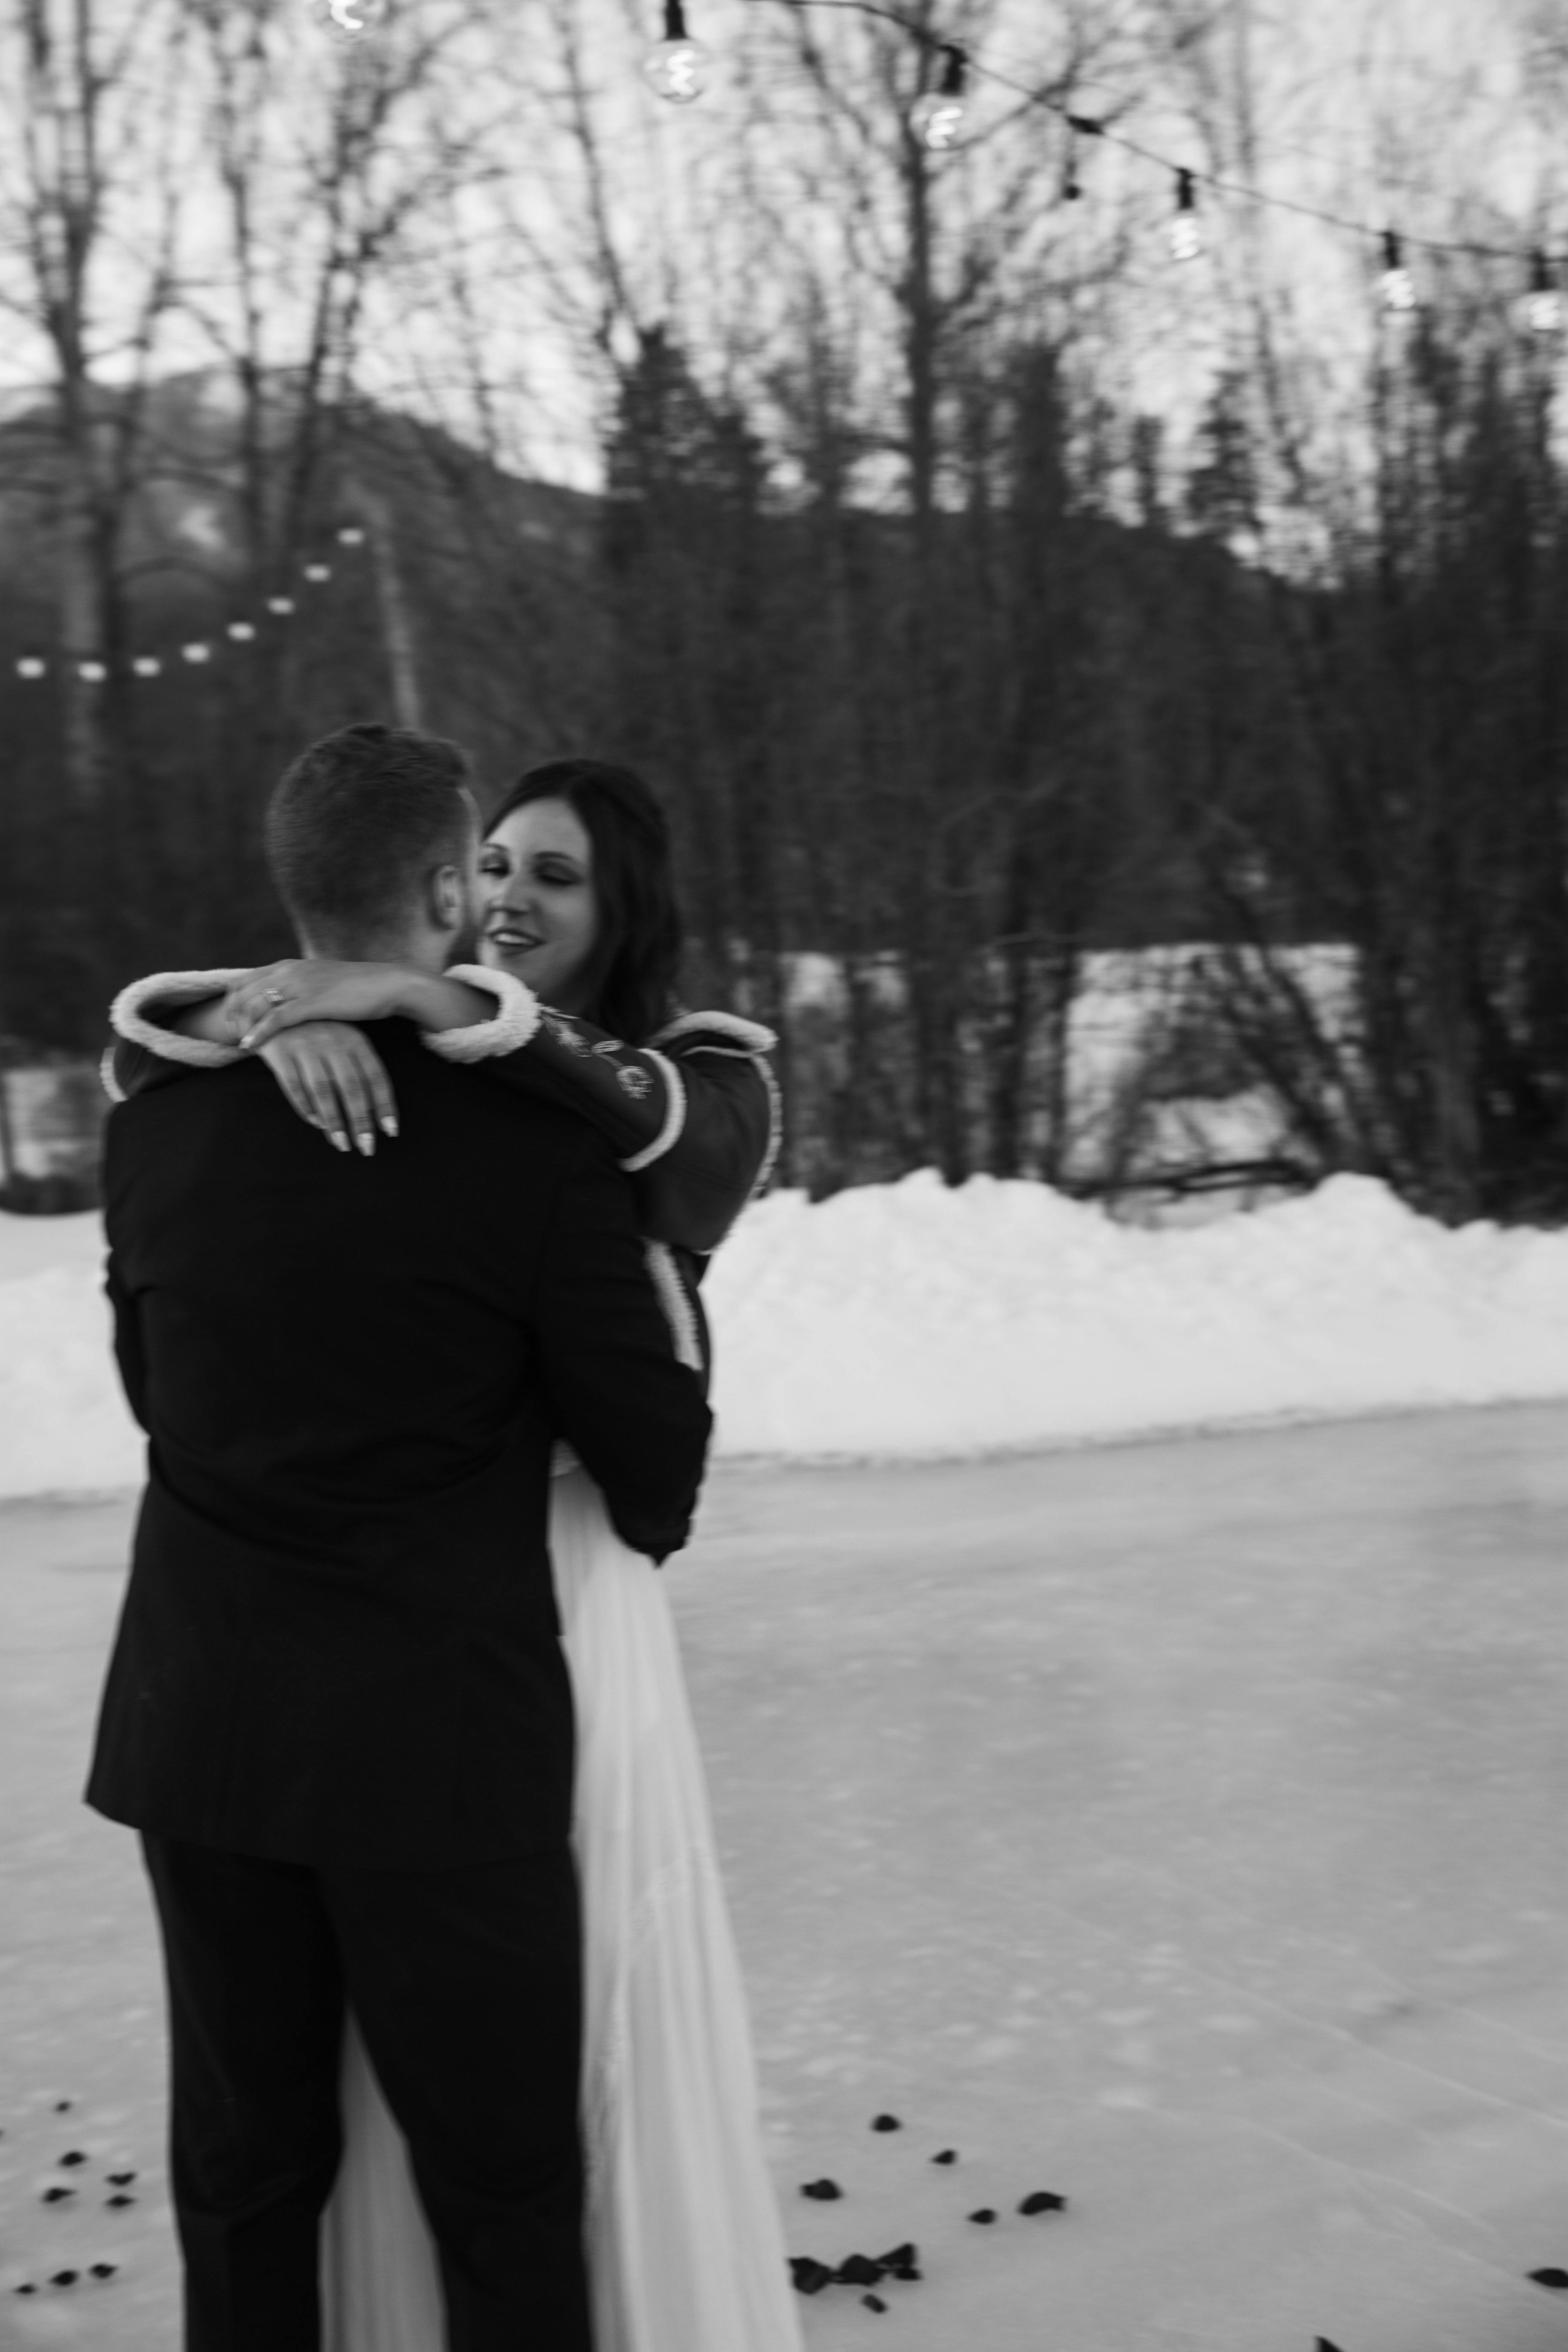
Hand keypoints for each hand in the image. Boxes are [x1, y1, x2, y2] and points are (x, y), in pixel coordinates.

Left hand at [224, 959, 415, 1048]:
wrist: (387, 984)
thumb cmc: (357, 987)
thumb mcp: (320, 982)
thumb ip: (299, 988)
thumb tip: (286, 1001)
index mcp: (289, 965)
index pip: (244, 980)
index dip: (231, 1001)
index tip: (231, 1021)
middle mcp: (289, 971)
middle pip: (242, 992)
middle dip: (230, 1014)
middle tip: (228, 1035)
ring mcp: (300, 985)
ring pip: (254, 1004)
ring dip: (240, 1025)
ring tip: (236, 1042)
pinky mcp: (312, 1002)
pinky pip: (275, 1018)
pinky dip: (258, 1032)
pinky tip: (250, 1046)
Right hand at [257, 1023, 398, 1154]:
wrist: (275, 1010)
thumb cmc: (319, 1033)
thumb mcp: (345, 1042)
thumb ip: (360, 1071)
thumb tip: (377, 1114)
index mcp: (355, 1041)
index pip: (375, 1077)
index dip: (384, 1105)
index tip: (391, 1131)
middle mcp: (333, 1043)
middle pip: (351, 1088)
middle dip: (361, 1121)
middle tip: (367, 1148)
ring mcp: (306, 1047)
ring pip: (323, 1090)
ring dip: (334, 1121)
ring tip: (341, 1144)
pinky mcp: (282, 1053)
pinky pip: (293, 1085)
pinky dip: (305, 1107)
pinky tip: (315, 1123)